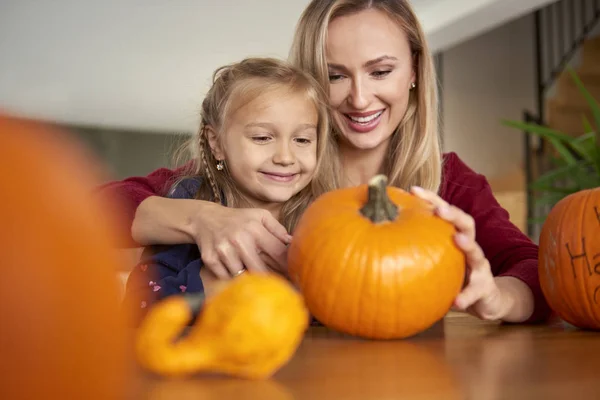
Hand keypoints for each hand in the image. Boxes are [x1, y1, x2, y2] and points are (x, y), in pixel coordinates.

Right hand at [185, 203, 291, 279]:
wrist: (205, 219)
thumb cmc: (238, 219)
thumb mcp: (259, 216)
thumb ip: (277, 228)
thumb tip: (292, 243)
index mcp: (254, 229)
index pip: (277, 253)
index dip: (286, 265)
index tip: (292, 273)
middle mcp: (239, 240)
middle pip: (260, 271)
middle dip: (268, 277)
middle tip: (273, 281)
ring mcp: (223, 251)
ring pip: (242, 276)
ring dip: (246, 275)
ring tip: (246, 268)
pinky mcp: (210, 260)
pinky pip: (226, 278)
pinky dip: (231, 276)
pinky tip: (231, 266)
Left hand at [410, 186, 508, 320]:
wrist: (485, 299)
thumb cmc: (454, 274)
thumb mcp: (436, 259)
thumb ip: (416, 247)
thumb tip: (379, 234)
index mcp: (455, 236)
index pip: (445, 212)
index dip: (431, 200)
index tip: (413, 190)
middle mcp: (470, 247)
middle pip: (467, 223)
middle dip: (454, 214)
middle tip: (440, 210)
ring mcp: (480, 267)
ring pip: (477, 253)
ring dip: (468, 245)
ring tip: (457, 240)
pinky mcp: (484, 289)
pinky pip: (475, 292)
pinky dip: (466, 296)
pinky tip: (455, 302)